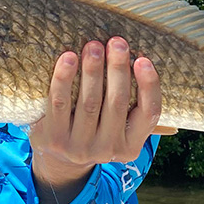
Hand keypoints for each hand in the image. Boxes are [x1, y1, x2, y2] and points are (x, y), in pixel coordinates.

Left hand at [29, 37, 162, 203]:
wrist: (59, 160)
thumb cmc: (95, 130)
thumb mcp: (117, 128)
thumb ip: (131, 105)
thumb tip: (143, 61)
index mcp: (131, 146)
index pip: (149, 114)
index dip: (149, 85)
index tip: (143, 59)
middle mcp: (108, 150)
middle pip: (117, 103)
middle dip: (118, 69)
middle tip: (117, 42)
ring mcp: (80, 147)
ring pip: (90, 102)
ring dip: (92, 70)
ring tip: (93, 45)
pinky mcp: (54, 138)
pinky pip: (60, 103)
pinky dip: (64, 78)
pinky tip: (68, 58)